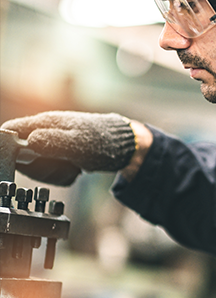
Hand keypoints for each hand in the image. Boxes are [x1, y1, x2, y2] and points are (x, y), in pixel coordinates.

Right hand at [2, 111, 135, 185]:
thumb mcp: (77, 144)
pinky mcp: (58, 155)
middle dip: (38, 167)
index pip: (10, 131)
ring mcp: (51, 143)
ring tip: (72, 167)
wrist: (122, 145)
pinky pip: (50, 171)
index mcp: (44, 122)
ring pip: (35, 165)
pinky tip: (75, 169)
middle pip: (20, 154)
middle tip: (61, 165)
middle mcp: (44, 131)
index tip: (23, 161)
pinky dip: (61, 175)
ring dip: (52, 172)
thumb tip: (29, 140)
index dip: (8, 148)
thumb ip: (52, 141)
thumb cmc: (102, 141)